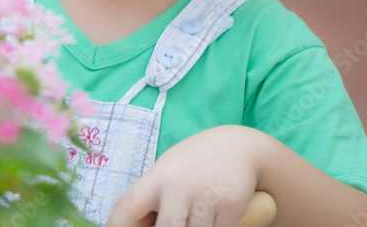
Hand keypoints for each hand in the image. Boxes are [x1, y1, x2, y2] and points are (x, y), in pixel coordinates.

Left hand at [106, 125, 267, 226]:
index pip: (127, 207)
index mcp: (157, 177)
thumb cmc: (192, 165)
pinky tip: (211, 216)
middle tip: (169, 224)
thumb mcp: (166, 174)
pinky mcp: (232, 206)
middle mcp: (179, 186)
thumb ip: (151, 201)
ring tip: (192, 216)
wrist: (238, 147)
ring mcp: (206, 197)